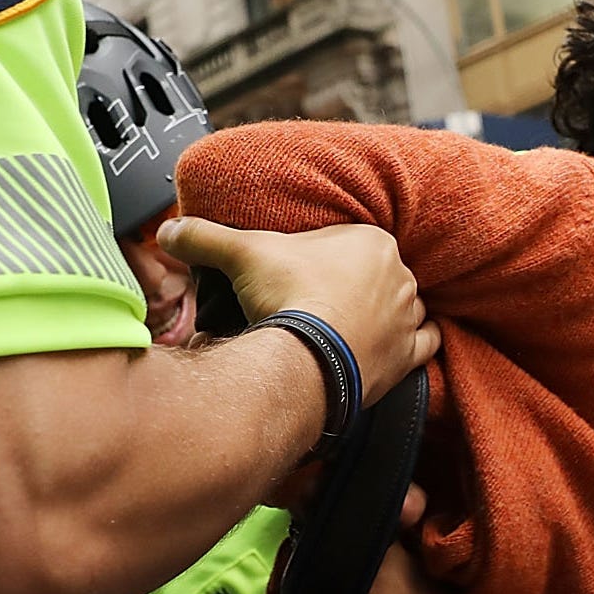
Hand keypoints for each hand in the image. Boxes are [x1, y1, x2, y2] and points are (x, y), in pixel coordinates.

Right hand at [160, 218, 439, 401]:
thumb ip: (205, 237)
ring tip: (354, 324)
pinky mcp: (410, 357)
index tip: (305, 275)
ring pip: (405, 307)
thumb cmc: (285, 300)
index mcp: (373, 241)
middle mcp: (401, 276)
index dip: (328, 258)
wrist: (306, 361)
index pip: (354, 242)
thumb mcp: (241, 255)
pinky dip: (414, 342)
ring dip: (386, 313)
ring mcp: (409, 318)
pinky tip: (394, 343)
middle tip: (321, 303)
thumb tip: (167, 231)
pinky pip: (426, 343)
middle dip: (355, 287)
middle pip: (379, 276)